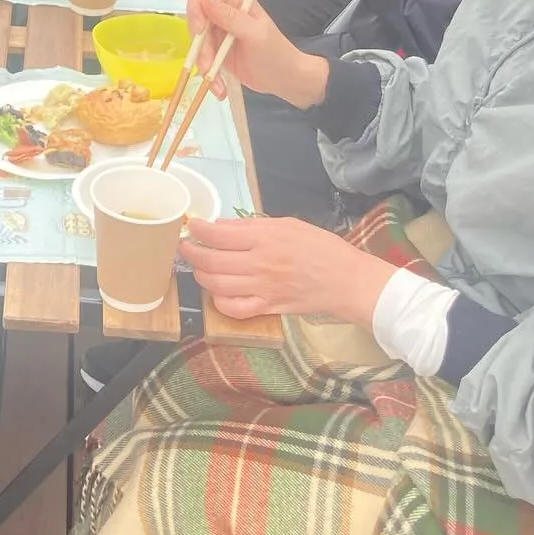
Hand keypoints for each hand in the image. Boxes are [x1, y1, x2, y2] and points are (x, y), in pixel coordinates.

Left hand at [181, 215, 393, 324]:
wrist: (347, 280)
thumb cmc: (321, 247)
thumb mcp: (288, 224)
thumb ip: (251, 226)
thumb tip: (221, 226)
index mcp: (266, 239)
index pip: (219, 235)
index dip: (199, 230)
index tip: (193, 226)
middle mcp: (260, 264)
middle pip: (211, 261)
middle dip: (191, 253)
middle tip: (187, 247)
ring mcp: (262, 289)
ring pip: (217, 285)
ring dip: (201, 275)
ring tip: (199, 266)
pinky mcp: (268, 308)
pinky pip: (234, 309)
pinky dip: (219, 302)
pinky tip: (217, 292)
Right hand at [184, 0, 329, 107]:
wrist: (285, 80)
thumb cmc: (276, 53)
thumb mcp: (254, 34)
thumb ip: (229, 16)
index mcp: (234, 2)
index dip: (196, 7)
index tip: (200, 30)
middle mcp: (223, 14)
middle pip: (196, 20)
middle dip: (200, 45)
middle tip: (208, 65)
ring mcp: (218, 34)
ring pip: (197, 43)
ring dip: (204, 64)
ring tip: (216, 82)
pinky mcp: (216, 52)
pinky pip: (202, 59)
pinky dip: (208, 74)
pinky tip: (219, 88)